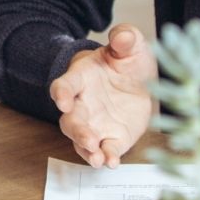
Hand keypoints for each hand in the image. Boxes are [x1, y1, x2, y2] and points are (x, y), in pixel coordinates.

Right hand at [50, 24, 155, 167]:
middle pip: (70, 119)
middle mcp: (82, 104)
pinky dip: (107, 157)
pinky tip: (111, 163)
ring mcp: (95, 124)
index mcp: (81, 78)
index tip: (62, 100)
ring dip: (87, 149)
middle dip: (76, 130)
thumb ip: (125, 38)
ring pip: (82, 139)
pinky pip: (106, 149)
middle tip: (87, 139)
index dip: (61, 93)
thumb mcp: (130, 45)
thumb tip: (122, 36)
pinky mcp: (112, 138)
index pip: (64, 85)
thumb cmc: (126, 62)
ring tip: (96, 158)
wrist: (137, 82)